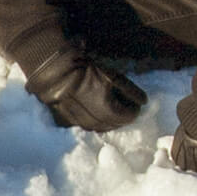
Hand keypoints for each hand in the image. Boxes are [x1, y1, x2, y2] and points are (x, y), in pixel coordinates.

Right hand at [21, 49, 145, 131]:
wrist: (52, 68)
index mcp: (106, 110)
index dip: (133, 110)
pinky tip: (91, 113)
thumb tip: (144, 101)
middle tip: (125, 109)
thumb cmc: (85, 68)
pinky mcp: (64, 118)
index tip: (135, 105)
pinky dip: (89, 121)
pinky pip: (81, 125)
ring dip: (106, 123)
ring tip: (109, 113)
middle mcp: (92, 120)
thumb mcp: (111, 75)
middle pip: (112, 125)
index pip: (126, 117)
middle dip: (121, 118)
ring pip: (96, 127)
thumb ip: (129, 89)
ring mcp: (77, 121)